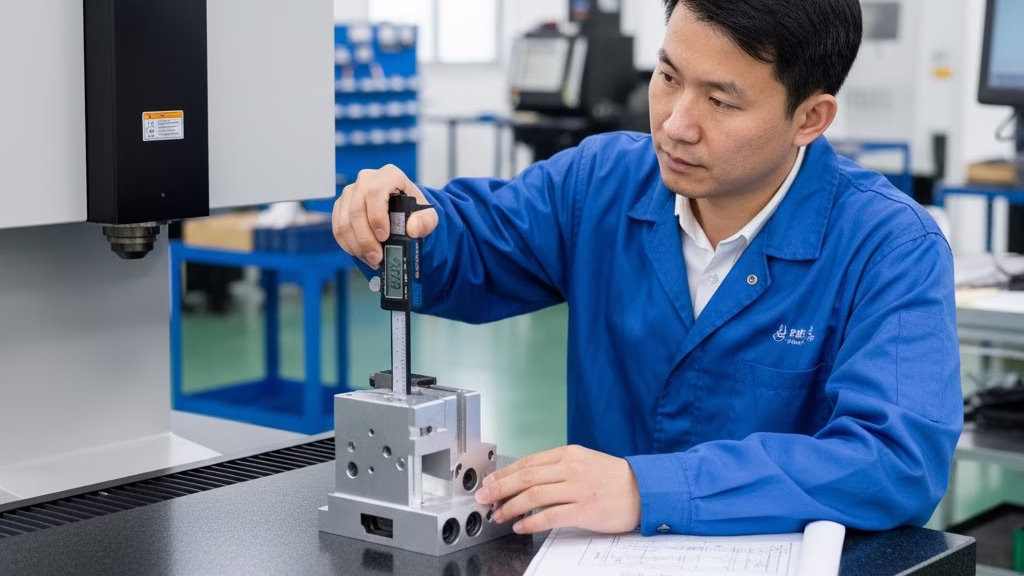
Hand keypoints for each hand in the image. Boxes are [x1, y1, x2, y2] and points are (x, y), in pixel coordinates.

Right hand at [331, 164, 437, 268]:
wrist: (403, 209)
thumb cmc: (414, 210)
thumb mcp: (428, 216)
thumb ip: (425, 222)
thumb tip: (413, 229)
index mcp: (389, 175)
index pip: (375, 192)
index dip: (376, 216)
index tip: (383, 237)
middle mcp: (366, 179)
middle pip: (357, 209)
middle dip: (365, 238)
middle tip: (377, 257)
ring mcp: (351, 192)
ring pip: (344, 221)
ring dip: (356, 245)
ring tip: (371, 259)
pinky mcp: (341, 205)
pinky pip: (338, 227)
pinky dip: (348, 245)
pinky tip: (362, 254)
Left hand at [474, 445, 641, 534]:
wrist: (644, 489)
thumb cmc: (613, 478)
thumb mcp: (584, 461)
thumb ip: (558, 467)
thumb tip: (527, 479)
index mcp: (569, 454)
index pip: (528, 462)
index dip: (505, 473)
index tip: (490, 482)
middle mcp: (571, 468)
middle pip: (526, 477)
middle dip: (500, 488)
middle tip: (483, 497)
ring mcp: (577, 488)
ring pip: (534, 495)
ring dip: (511, 506)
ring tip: (498, 515)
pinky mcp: (584, 509)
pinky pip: (550, 516)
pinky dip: (532, 522)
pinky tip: (521, 527)